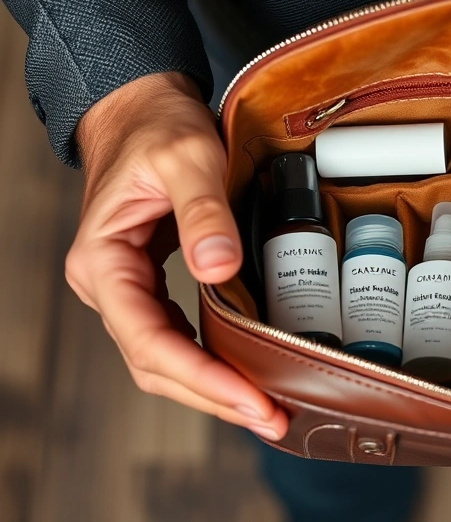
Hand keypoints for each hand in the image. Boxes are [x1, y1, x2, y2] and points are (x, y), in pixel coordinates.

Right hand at [65, 72, 287, 439]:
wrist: (143, 108)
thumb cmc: (158, 127)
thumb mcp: (188, 157)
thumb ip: (203, 211)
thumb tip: (217, 267)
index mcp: (103, 260)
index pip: (148, 338)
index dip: (200, 376)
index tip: (248, 398)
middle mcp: (107, 283)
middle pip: (156, 364)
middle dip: (213, 396)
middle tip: (271, 418)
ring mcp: (126, 288)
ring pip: (165, 359)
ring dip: (213, 388)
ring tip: (265, 409)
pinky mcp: (150, 285)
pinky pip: (176, 336)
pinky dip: (210, 360)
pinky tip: (244, 373)